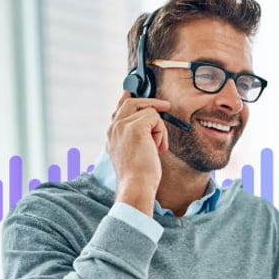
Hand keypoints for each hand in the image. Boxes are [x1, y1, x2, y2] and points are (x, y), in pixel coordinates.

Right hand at [106, 91, 170, 215]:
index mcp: (111, 135)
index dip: (129, 99)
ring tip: (158, 147)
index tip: (134, 92)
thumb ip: (137, 136)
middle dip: (151, 103)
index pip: (119, 109)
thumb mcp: (135, 153)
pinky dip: (161, 132)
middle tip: (167, 106)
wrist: (136, 186)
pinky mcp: (134, 127)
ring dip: (159, 129)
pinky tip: (158, 147)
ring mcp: (122, 125)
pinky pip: (155, 117)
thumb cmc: (140, 176)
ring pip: (148, 111)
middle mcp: (113, 128)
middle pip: (131, 102)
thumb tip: (150, 122)